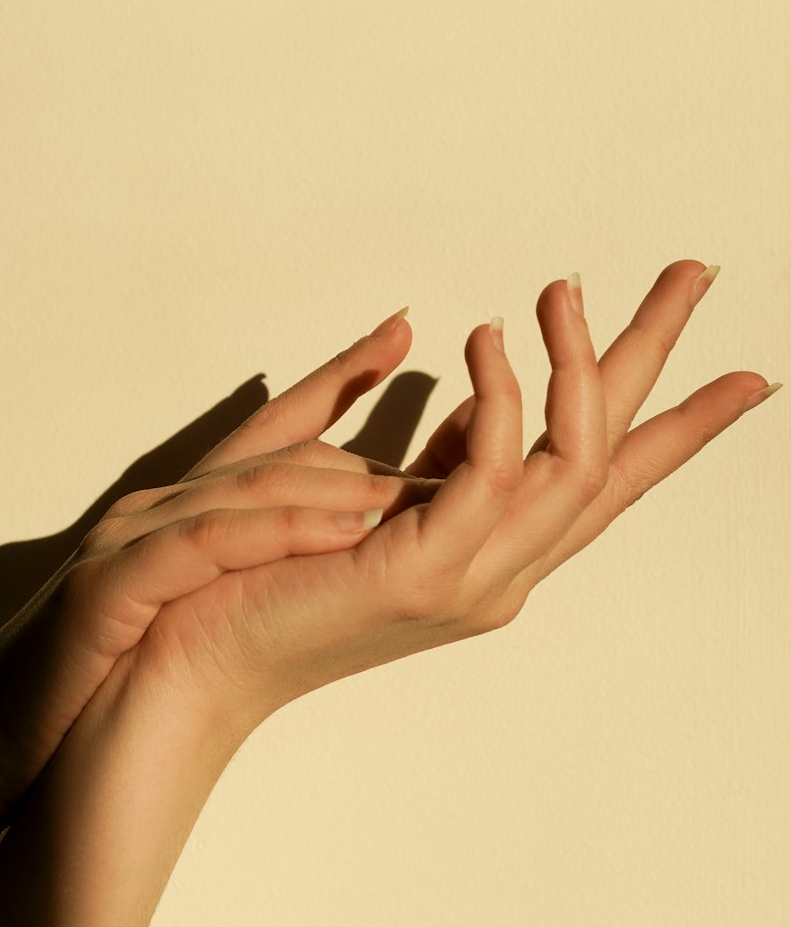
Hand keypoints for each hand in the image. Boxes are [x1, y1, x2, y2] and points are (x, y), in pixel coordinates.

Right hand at [0, 308, 429, 817]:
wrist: (29, 727)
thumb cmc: (124, 660)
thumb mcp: (203, 595)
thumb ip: (264, 544)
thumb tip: (362, 516)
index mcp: (188, 504)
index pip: (276, 427)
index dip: (341, 375)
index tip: (405, 325)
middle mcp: (161, 504)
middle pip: (273, 457)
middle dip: (361, 455)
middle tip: (447, 445)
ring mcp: (132, 539)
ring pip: (243, 491)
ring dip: (329, 492)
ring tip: (402, 499)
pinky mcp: (109, 588)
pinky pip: (200, 547)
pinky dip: (271, 535)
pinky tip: (339, 540)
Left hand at [113, 261, 777, 733]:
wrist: (193, 654)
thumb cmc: (261, 566)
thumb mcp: (351, 480)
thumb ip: (412, 433)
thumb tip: (429, 342)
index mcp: (485, 544)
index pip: (593, 472)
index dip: (667, 422)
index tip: (733, 374)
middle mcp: (500, 565)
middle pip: (610, 453)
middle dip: (655, 359)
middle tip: (697, 272)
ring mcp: (473, 575)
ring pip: (574, 456)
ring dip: (580, 359)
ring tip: (562, 286)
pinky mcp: (426, 570)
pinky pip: (495, 468)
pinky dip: (502, 395)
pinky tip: (489, 336)